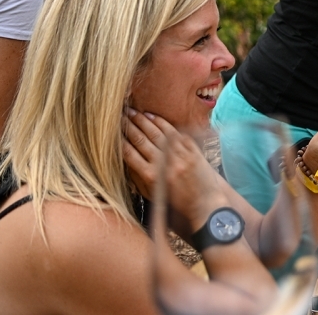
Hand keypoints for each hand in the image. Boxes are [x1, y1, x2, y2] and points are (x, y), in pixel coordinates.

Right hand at [122, 109, 222, 229]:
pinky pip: (174, 132)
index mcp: (152, 177)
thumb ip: (139, 178)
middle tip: (120, 115)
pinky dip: (162, 123)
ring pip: (157, 133)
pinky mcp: (191, 150)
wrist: (205, 205)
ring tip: (132, 112)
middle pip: (142, 140)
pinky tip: (152, 116)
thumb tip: (125, 160)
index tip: (112, 131)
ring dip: (143, 121)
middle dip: (129, 126)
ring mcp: (179, 155)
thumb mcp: (154, 195)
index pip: (130, 155)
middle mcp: (164, 164)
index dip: (120, 141)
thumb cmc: (177, 204)